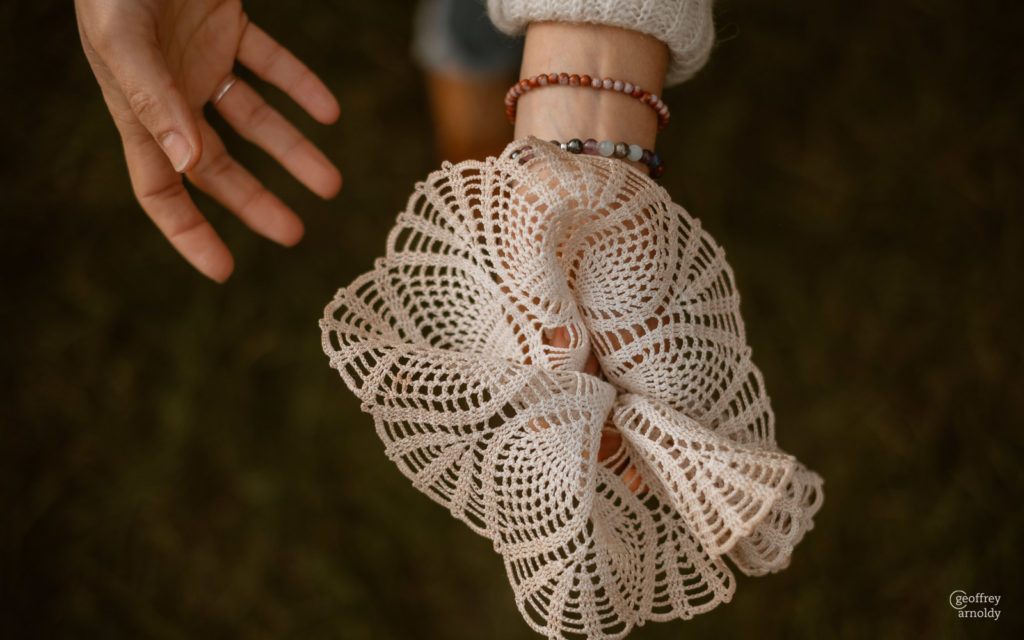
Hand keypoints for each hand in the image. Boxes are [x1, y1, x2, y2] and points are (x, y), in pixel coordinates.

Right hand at [75, 0, 341, 280]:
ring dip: (291, 151)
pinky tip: (329, 112)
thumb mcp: (126, 41)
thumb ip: (153, 99)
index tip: (224, 270)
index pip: (159, 188)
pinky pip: (270, 64)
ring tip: (330, 183)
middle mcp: (171, 93)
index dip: (188, 233)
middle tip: (296, 233)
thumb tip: (187, 162)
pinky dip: (300, 86)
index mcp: (139, 110)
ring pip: (253, 120)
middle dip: (254, 202)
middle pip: (216, 165)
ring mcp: (200, 60)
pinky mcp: (227, 25)